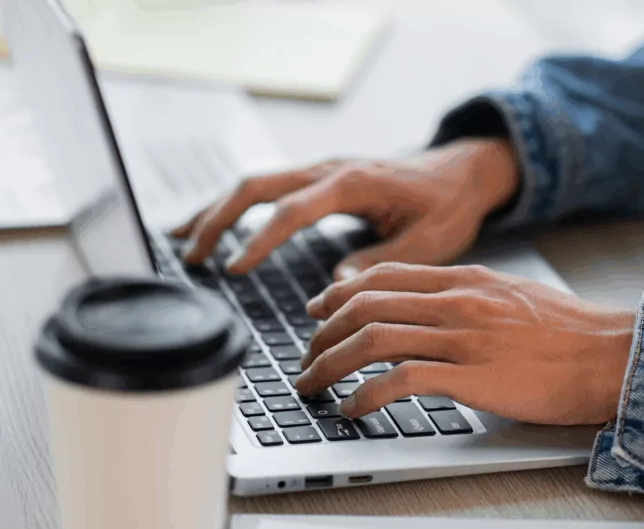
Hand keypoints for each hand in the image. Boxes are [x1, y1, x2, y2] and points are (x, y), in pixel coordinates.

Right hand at [172, 139, 518, 279]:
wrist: (462, 173)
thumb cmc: (449, 206)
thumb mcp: (428, 242)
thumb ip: (380, 262)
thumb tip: (335, 288)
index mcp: (354, 183)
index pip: (293, 211)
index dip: (259, 241)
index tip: (232, 270)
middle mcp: (331, 169)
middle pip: (258, 186)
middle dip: (218, 220)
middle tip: (191, 257)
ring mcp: (322, 170)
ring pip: (255, 183)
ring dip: (216, 209)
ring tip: (181, 239)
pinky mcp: (320, 178)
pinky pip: (268, 188)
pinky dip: (235, 206)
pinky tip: (213, 223)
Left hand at [294, 263, 636, 425]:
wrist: (613, 354)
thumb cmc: (569, 332)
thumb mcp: (511, 296)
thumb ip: (467, 297)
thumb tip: (431, 308)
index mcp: (464, 279)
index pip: (384, 276)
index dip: (339, 293)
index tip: (317, 310)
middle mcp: (456, 301)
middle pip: (366, 305)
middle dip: (323, 332)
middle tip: (307, 356)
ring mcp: (462, 337)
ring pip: (373, 339)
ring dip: (331, 364)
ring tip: (313, 384)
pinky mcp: (472, 376)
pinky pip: (400, 380)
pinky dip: (366, 394)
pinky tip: (353, 407)